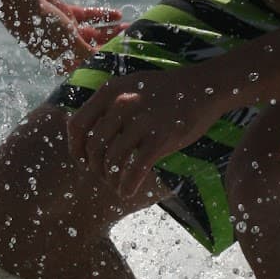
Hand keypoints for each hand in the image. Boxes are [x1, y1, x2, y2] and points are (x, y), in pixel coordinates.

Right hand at [0, 0, 124, 70]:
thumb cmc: (43, 27)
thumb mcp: (71, 44)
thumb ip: (90, 55)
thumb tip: (108, 66)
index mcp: (62, 61)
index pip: (89, 68)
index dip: (105, 65)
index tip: (124, 63)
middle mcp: (64, 48)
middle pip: (94, 50)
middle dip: (112, 46)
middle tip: (132, 42)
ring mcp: (65, 30)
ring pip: (93, 33)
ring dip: (111, 30)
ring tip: (130, 27)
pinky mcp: (66, 13)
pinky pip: (88, 16)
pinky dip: (102, 15)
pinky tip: (118, 14)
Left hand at [66, 71, 222, 200]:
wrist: (203, 87)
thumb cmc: (165, 90)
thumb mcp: (130, 85)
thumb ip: (108, 103)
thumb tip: (84, 130)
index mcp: (110, 91)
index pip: (77, 125)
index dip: (75, 148)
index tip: (82, 160)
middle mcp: (122, 104)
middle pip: (94, 147)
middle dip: (95, 167)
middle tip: (103, 176)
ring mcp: (141, 121)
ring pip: (112, 160)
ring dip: (111, 179)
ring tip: (116, 185)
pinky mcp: (160, 138)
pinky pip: (135, 169)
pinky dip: (127, 185)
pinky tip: (127, 192)